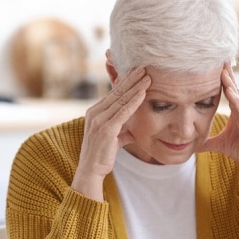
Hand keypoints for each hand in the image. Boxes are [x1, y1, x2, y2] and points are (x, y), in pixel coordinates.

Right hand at [72, 68, 150, 200]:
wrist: (91, 171)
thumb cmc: (102, 156)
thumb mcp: (114, 139)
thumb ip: (122, 131)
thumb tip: (132, 132)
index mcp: (96, 112)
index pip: (114, 94)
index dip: (127, 82)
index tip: (138, 73)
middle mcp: (95, 112)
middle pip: (117, 92)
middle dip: (132, 78)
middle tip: (144, 66)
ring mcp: (99, 120)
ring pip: (121, 99)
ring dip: (136, 86)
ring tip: (148, 76)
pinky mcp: (106, 129)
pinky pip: (123, 112)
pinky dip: (134, 101)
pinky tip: (143, 93)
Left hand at [201, 64, 238, 187]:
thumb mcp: (220, 144)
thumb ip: (207, 141)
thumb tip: (193, 144)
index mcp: (237, 112)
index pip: (229, 91)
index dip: (223, 78)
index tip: (214, 65)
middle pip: (234, 88)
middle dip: (227, 74)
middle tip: (220, 57)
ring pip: (238, 96)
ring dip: (230, 83)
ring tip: (222, 70)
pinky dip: (236, 99)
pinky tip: (230, 90)